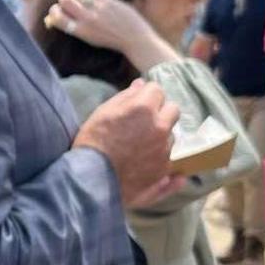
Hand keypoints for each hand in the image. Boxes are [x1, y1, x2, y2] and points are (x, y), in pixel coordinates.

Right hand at [47, 0, 176, 72]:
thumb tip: (54, 18)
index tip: (57, 9)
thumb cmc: (111, 39)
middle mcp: (87, 18)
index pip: (57, 16)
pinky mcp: (107, 0)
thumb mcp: (89, 38)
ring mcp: (97, 8)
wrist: (134, 38)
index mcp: (80, 31)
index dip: (54, 11)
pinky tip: (97, 0)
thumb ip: (74, 27)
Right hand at [73, 80, 180, 207]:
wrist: (91, 179)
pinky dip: (162, 160)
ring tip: (139, 148)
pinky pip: (171, 161)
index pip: (157, 90)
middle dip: (161, 113)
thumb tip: (141, 84)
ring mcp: (164, 151)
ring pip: (171, 136)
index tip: (137, 104)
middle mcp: (160, 128)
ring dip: (160, 137)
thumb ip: (125, 97)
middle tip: (143, 123)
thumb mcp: (103, 112)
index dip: (146, 96)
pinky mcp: (164, 171)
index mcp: (144, 109)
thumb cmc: (92, 141)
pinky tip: (151, 164)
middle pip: (173, 110)